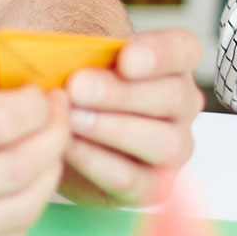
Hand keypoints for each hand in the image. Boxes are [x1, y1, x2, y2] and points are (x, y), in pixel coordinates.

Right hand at [0, 45, 70, 235]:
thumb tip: (28, 87)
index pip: (1, 124)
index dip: (41, 106)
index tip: (46, 92)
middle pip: (19, 172)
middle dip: (55, 138)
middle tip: (58, 114)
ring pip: (19, 214)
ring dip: (47, 178)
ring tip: (43, 147)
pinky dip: (23, 211)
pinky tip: (15, 181)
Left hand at [62, 29, 203, 205]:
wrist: (59, 129)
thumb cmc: (72, 86)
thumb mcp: (72, 60)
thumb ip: (76, 52)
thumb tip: (54, 50)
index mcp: (172, 63)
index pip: (182, 49)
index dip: (158, 54)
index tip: (125, 58)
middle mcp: (181, 105)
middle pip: (172, 97)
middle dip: (121, 94)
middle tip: (77, 88)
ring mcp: (172, 148)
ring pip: (163, 142)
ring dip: (112, 129)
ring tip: (72, 119)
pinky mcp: (149, 186)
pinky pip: (133, 178)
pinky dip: (98, 161)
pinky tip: (69, 146)